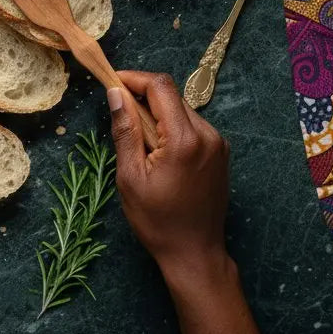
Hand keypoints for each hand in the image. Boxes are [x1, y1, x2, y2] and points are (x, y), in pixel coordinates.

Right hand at [108, 71, 230, 286]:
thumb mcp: (130, 176)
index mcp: (185, 139)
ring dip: (157, 115)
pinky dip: (172, 128)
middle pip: (171, 96)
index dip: (134, 78)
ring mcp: (218, 144)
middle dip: (143, 97)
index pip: (160, 87)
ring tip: (139, 142)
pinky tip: (158, 152)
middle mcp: (207, 135)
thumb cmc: (158, 221)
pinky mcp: (220, 153)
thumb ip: (125, 130)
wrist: (195, 254)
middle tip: (119, 114)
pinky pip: (192, 126)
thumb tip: (115, 93)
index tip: (111, 83)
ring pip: (181, 110)